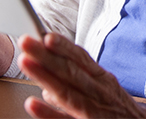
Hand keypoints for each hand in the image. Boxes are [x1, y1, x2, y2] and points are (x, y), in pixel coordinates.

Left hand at [18, 33, 145, 118]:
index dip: (64, 47)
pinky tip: (32, 103)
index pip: (81, 59)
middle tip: (26, 41)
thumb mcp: (105, 90)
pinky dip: (49, 113)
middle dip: (47, 55)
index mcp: (101, 79)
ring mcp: (93, 110)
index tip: (46, 35)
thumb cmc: (120, 111)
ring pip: (67, 92)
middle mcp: (99, 91)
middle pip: (70, 71)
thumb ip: (79, 82)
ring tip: (26, 63)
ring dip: (45, 76)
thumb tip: (48, 82)